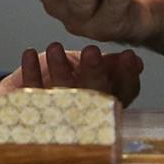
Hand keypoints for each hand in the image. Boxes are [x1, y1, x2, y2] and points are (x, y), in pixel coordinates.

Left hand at [0, 42, 145, 108]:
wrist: (32, 82)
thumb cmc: (68, 74)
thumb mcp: (92, 66)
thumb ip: (111, 65)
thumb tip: (134, 61)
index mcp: (106, 101)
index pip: (123, 93)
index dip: (127, 76)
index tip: (128, 57)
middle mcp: (86, 112)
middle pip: (95, 96)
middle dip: (94, 72)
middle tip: (91, 52)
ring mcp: (59, 115)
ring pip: (63, 94)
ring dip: (60, 69)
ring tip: (55, 48)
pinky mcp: (32, 111)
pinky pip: (32, 92)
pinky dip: (30, 72)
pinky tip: (29, 54)